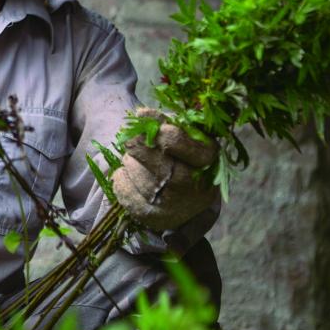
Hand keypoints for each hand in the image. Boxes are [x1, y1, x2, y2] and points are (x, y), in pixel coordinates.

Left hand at [110, 107, 217, 230]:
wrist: (187, 201)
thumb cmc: (183, 157)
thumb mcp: (184, 136)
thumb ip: (165, 122)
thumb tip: (142, 113)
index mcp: (207, 157)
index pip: (175, 141)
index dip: (156, 131)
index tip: (145, 123)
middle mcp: (194, 184)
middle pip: (155, 161)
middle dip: (138, 147)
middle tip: (131, 141)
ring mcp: (174, 204)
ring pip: (139, 176)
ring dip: (130, 163)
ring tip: (135, 160)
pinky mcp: (154, 216)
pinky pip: (126, 191)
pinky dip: (122, 179)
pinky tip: (128, 176)